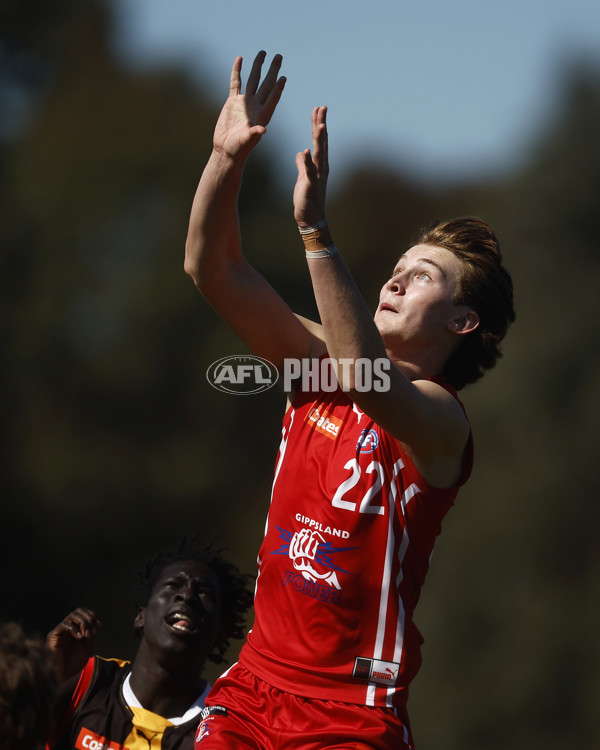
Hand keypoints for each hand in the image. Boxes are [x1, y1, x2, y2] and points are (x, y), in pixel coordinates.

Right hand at [46, 607, 100, 680]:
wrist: (64, 677)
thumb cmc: (74, 664)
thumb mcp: (87, 647)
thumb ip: (91, 635)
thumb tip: (95, 623)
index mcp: (76, 629)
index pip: (84, 613)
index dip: (92, 616)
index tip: (98, 626)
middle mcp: (68, 628)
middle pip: (78, 611)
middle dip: (88, 617)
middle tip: (91, 630)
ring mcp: (60, 631)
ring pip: (72, 616)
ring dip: (82, 622)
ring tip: (85, 634)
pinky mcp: (53, 636)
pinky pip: (64, 625)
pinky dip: (74, 629)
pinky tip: (79, 637)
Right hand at [213, 51, 285, 160]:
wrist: (226, 150)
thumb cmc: (238, 149)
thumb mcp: (246, 142)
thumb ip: (254, 134)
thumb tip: (263, 130)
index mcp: (262, 115)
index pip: (273, 98)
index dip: (278, 88)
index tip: (283, 77)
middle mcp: (255, 106)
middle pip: (266, 84)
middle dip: (273, 70)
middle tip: (279, 56)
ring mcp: (244, 102)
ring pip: (253, 80)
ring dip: (258, 66)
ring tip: (263, 53)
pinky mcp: (232, 102)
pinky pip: (236, 83)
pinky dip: (237, 71)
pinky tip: (240, 59)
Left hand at [294, 106, 328, 227]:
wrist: (311, 218)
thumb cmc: (307, 199)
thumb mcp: (302, 178)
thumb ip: (302, 164)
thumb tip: (300, 153)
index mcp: (318, 164)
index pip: (319, 140)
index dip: (318, 124)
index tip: (318, 109)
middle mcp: (321, 167)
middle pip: (321, 142)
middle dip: (321, 124)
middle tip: (322, 107)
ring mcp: (317, 176)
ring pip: (319, 154)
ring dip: (320, 140)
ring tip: (320, 125)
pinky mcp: (310, 185)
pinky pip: (309, 172)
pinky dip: (307, 161)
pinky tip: (306, 151)